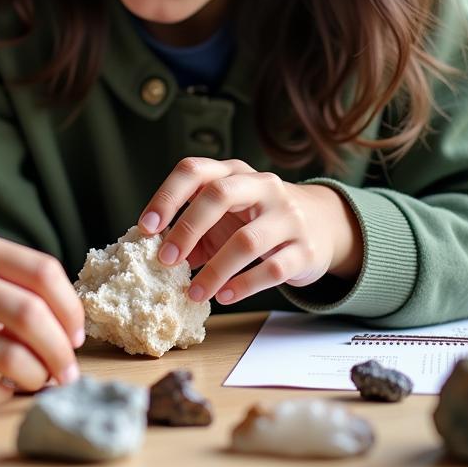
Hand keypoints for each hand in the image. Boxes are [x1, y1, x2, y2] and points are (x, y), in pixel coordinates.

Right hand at [0, 229, 84, 404]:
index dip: (70, 308)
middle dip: (62, 351)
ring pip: (13, 357)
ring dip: (37, 378)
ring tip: (38, 383)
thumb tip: (63, 325)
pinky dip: (1, 395)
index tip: (75, 334)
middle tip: (68, 371)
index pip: (44, 272)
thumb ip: (3, 284)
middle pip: (34, 315)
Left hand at [137, 157, 362, 305]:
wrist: (321, 224)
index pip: (193, 170)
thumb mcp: (224, 215)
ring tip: (194, 293)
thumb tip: (152, 254)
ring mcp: (287, 216)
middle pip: (219, 194)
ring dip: (215, 270)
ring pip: (247, 240)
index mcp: (233, 172)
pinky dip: (244, 285)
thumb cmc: (256, 219)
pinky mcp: (306, 249)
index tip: (146, 228)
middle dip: (187, 228)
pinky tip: (225, 296)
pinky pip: (273, 269)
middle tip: (165, 261)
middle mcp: (262, 185)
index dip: (166, 197)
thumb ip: (193, 229)